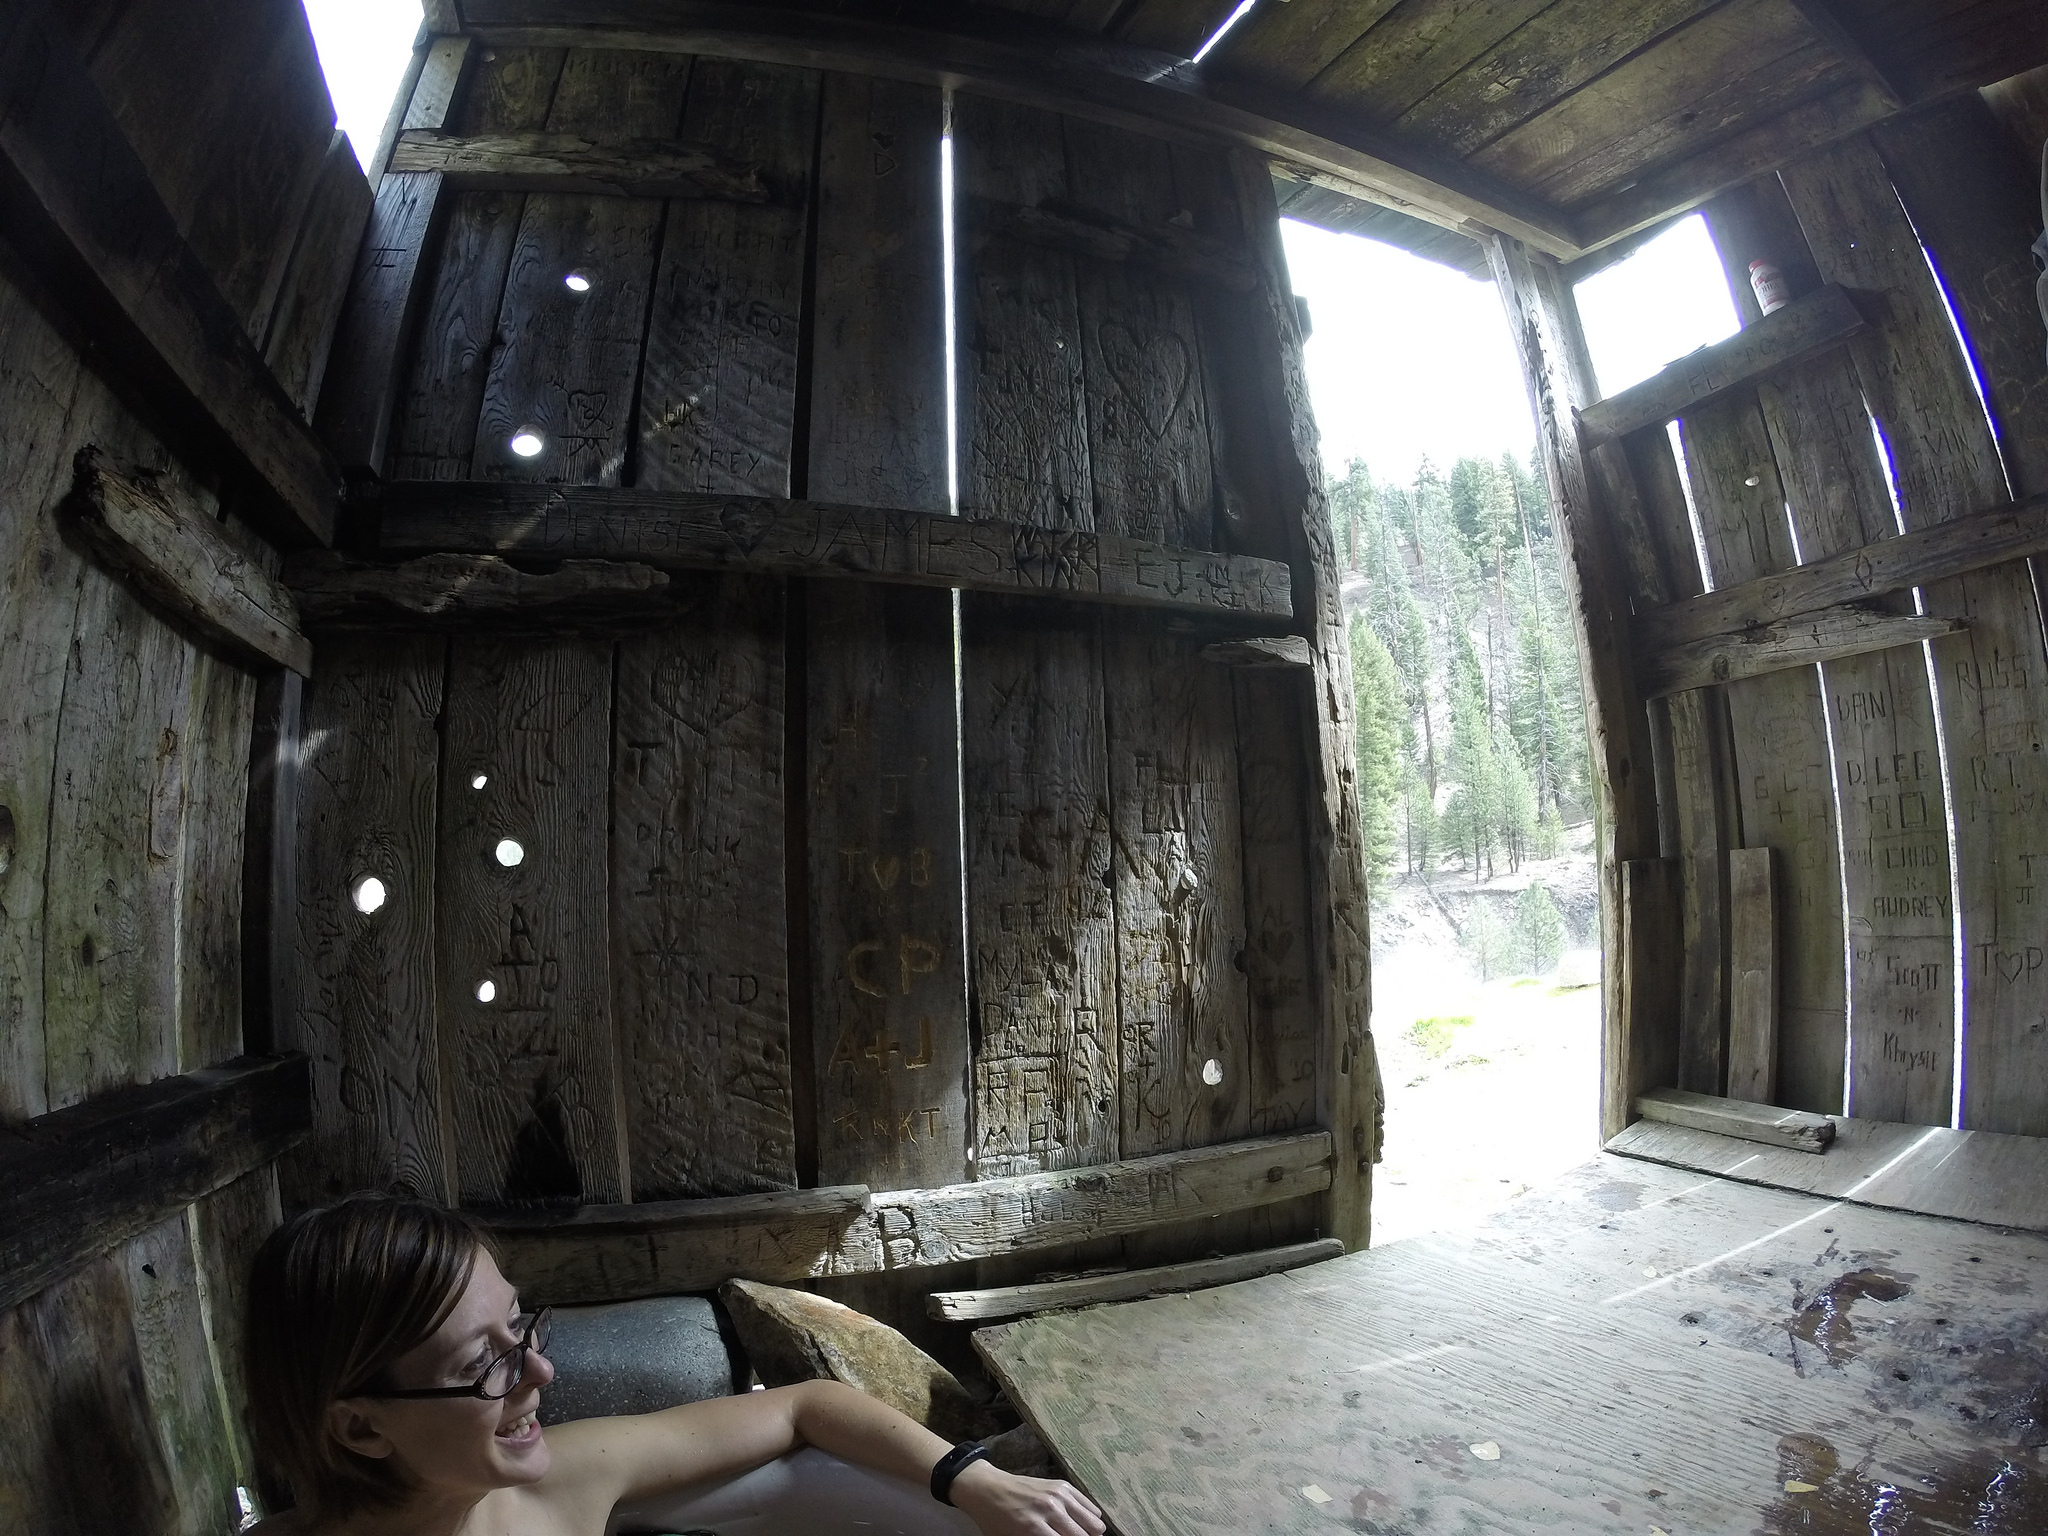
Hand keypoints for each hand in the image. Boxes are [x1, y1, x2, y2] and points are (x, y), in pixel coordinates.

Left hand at [949, 1459, 1105, 1535]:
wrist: (986, 1488)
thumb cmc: (995, 1523)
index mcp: (1033, 1528)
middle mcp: (1050, 1509)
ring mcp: (1059, 1495)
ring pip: (1095, 1524)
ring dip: (1090, 1534)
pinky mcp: (1064, 1485)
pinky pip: (1092, 1507)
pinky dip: (1090, 1520)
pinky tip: (1079, 1525)